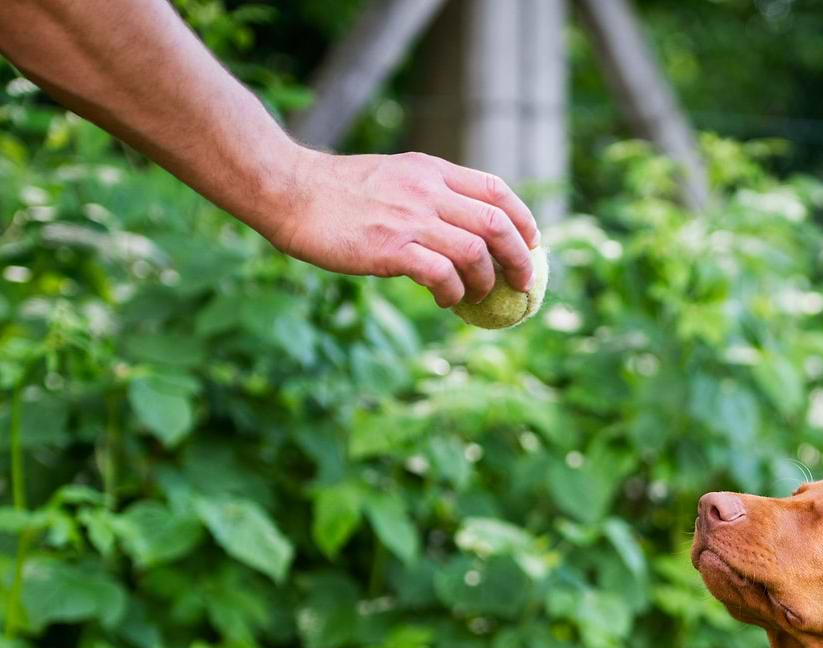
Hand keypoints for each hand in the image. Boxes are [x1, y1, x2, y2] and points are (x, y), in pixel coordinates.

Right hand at [265, 149, 540, 308]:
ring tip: (477, 295)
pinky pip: (442, 275)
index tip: (531, 243)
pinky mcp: (390, 248)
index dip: (523, 220)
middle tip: (521, 282)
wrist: (290, 191)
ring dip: (486, 281)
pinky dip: (454, 293)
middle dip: (520, 258)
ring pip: (476, 253)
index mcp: (431, 171)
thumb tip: (463, 230)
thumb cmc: (338, 192)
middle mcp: (427, 191)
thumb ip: (429, 196)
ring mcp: (410, 219)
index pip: (496, 190)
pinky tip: (448, 300)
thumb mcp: (394, 177)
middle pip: (497, 224)